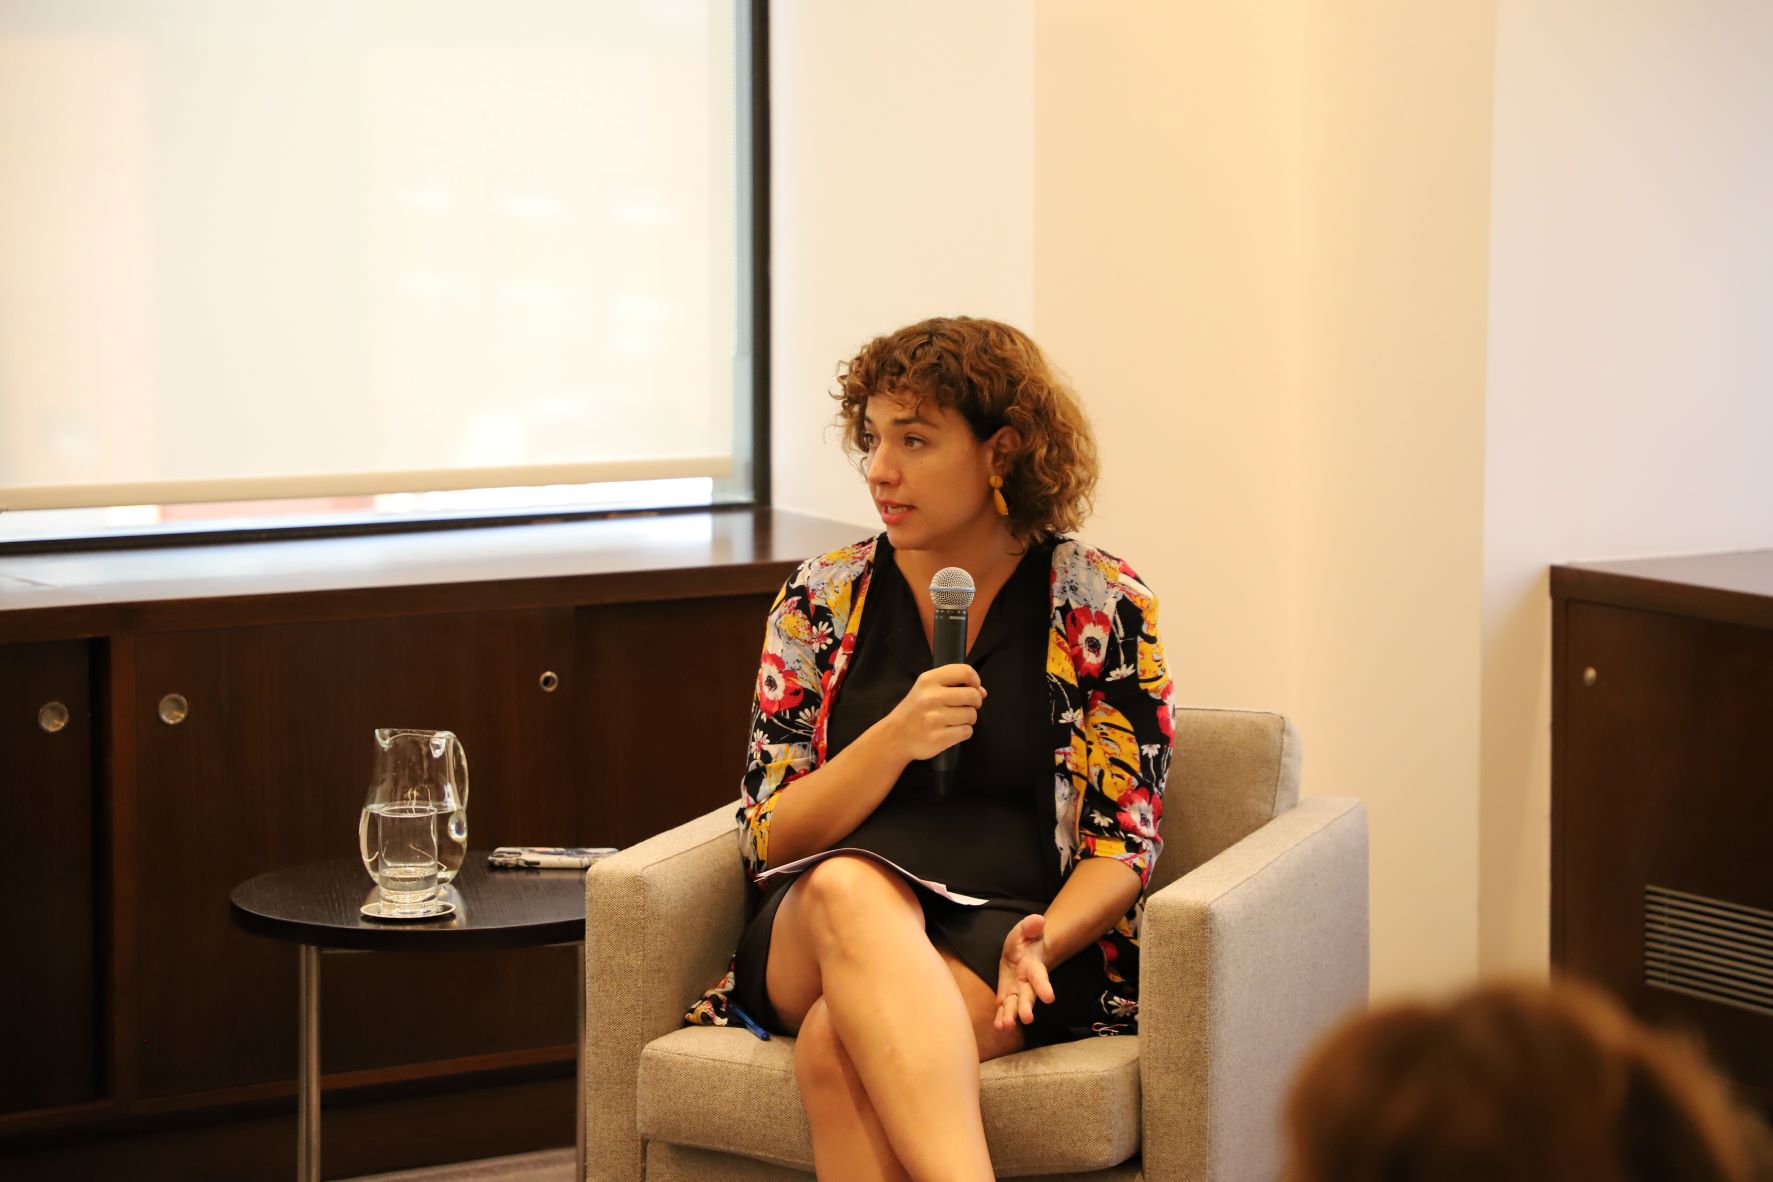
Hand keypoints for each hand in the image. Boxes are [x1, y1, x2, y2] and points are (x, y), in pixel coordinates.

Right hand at [885, 663, 986, 761]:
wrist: (895, 736)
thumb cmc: (915, 711)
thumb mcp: (926, 689)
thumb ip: (954, 685)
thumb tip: (982, 692)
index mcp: (928, 680)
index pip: (965, 672)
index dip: (975, 680)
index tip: (973, 687)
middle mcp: (931, 697)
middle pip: (973, 695)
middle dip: (975, 703)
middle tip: (965, 707)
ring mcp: (934, 718)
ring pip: (972, 715)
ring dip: (968, 719)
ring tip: (954, 720)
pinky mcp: (938, 737)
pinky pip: (966, 732)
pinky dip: (963, 732)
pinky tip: (950, 731)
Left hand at [995, 913, 1055, 1030]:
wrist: (1024, 953)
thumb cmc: (1026, 941)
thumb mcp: (1026, 929)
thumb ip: (1030, 926)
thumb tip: (1039, 920)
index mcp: (1034, 967)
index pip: (1040, 978)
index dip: (1044, 987)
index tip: (1050, 998)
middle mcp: (1028, 983)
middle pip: (1028, 997)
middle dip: (1026, 1008)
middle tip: (1026, 1018)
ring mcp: (1017, 991)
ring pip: (1015, 1006)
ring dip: (1011, 1016)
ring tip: (1005, 1026)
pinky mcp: (1006, 995)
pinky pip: (1003, 1008)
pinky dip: (1000, 1018)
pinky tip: (998, 1027)